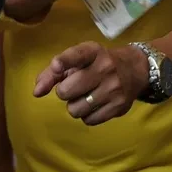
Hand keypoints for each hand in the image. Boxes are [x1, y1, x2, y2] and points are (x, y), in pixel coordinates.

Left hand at [33, 42, 148, 125]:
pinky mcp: (119, 106)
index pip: (76, 55)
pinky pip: (88, 120)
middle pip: (66, 91)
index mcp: (92, 51)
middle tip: (74, 87)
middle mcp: (104, 68)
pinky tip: (95, 105)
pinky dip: (87, 115)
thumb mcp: (78, 60)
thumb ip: (53, 73)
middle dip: (64, 92)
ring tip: (85, 96)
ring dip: (75, 105)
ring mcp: (113, 88)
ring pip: (75, 109)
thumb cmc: (96, 64)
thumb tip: (36, 92)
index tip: (56, 66)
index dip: (64, 61)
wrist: (134, 69)